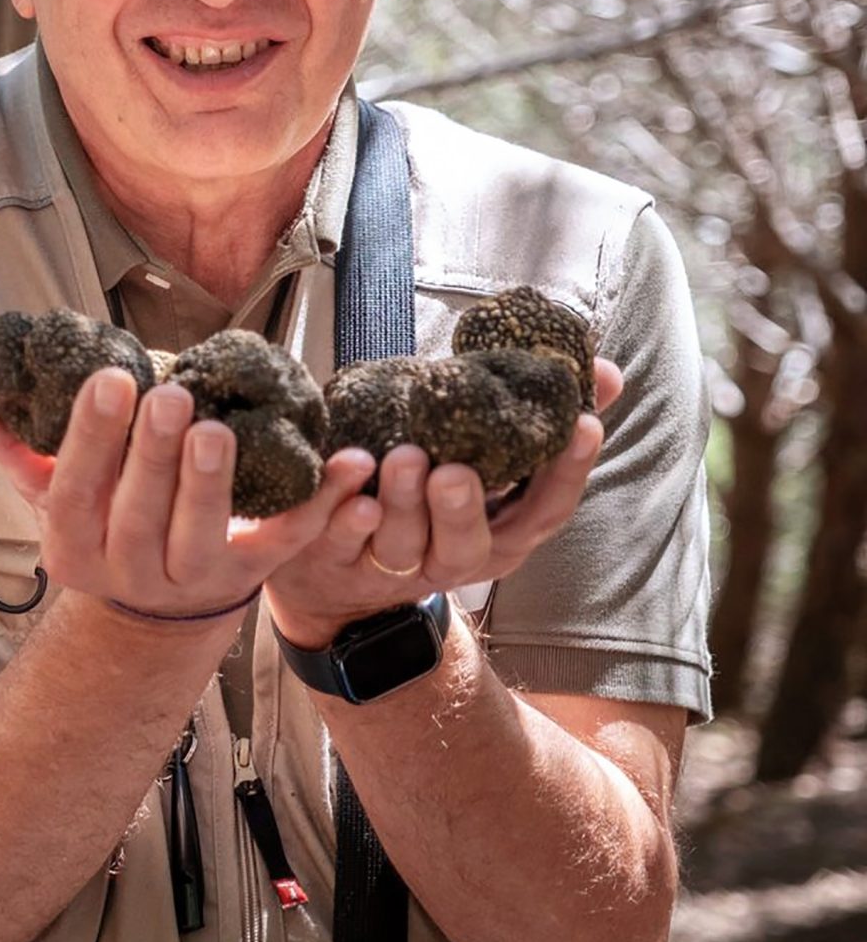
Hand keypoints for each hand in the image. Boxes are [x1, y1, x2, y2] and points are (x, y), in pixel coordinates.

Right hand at [0, 364, 376, 625]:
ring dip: (212, 484)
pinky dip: (321, 507)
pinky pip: (287, 544)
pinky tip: (346, 462)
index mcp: (72, 546)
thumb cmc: (94, 526)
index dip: (92, 440)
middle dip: (152, 457)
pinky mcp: (251, 578)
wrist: (149, 618)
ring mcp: (193, 580)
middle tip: (169, 396)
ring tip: (217, 428)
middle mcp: (128, 571)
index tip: (111, 380)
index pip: (76, 492)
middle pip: (138, 515)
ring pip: (201, 537)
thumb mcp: (41, 489)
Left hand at [265, 358, 622, 649]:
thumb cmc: (428, 498)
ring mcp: (393, 567)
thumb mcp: (487, 460)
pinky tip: (348, 476)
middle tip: (453, 471)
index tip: (581, 424)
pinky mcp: (336, 562)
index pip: (546, 511)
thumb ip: (541, 420)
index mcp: (500, 535)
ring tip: (402, 457)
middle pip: (467, 544)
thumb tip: (606, 372)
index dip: (567, 472)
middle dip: (462, 509)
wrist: (337, 569)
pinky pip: (338, 540)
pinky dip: (342, 512)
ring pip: (400, 544)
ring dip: (403, 503)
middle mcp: (453, 559)